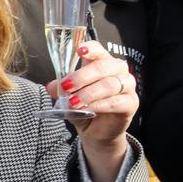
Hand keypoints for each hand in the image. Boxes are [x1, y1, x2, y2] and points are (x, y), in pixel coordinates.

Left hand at [48, 42, 137, 181]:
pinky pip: (117, 101)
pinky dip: (100, 105)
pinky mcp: (131, 103)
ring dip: (89, 93)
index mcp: (103, 63)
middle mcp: (118, 71)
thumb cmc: (84, 109)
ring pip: (110, 84)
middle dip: (82, 76)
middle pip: (104, 66)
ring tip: (74, 102)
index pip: (99, 50)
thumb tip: (51, 87)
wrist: (96, 132)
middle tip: (66, 87)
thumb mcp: (68, 97)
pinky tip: (89, 110)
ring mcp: (127, 87)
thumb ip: (62, 89)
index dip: (91, 49)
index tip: (79, 51)